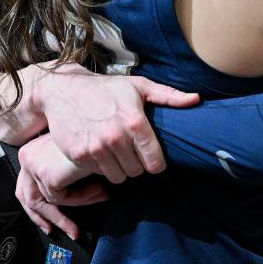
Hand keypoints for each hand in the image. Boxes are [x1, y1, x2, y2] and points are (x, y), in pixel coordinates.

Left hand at [15, 133, 107, 236]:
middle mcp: (27, 157)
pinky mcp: (47, 176)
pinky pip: (61, 199)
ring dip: (77, 204)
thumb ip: (62, 173)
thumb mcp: (72, 156)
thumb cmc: (96, 136)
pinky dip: (82, 198)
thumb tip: (62, 200)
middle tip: (54, 231)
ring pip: (49, 201)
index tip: (48, 222)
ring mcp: (35, 167)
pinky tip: (99, 189)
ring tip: (101, 196)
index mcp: (31, 150)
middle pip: (28, 197)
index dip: (36, 208)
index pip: (25, 186)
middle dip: (43, 218)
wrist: (105, 131)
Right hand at [31, 65, 200, 183]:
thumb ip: (169, 95)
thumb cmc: (107, 88)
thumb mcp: (139, 86)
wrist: (65, 90)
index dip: (156, 163)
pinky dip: (101, 166)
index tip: (151, 158)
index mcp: (135, 122)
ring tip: (116, 152)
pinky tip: (100, 151)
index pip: (155, 162)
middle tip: (131, 151)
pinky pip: (99, 173)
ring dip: (119, 168)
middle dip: (137, 164)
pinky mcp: (79, 154)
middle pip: (137, 172)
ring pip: (118, 177)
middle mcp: (116, 137)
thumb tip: (196, 99)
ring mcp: (96, 147)